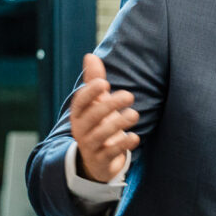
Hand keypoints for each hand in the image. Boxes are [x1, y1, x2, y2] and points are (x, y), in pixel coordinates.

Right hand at [69, 54, 140, 182]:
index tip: (104, 83)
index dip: (89, 92)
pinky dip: (124, 145)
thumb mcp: (96, 103)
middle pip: (93, 116)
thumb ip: (94, 80)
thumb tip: (90, 55)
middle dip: (110, 105)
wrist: (97, 159)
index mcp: (80, 114)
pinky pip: (111, 153)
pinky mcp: (102, 160)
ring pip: (101, 134)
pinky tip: (135, 137)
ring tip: (134, 114)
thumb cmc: (99, 123)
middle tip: (130, 96)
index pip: (80, 102)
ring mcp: (91, 146)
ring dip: (119, 123)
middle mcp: (81, 129)